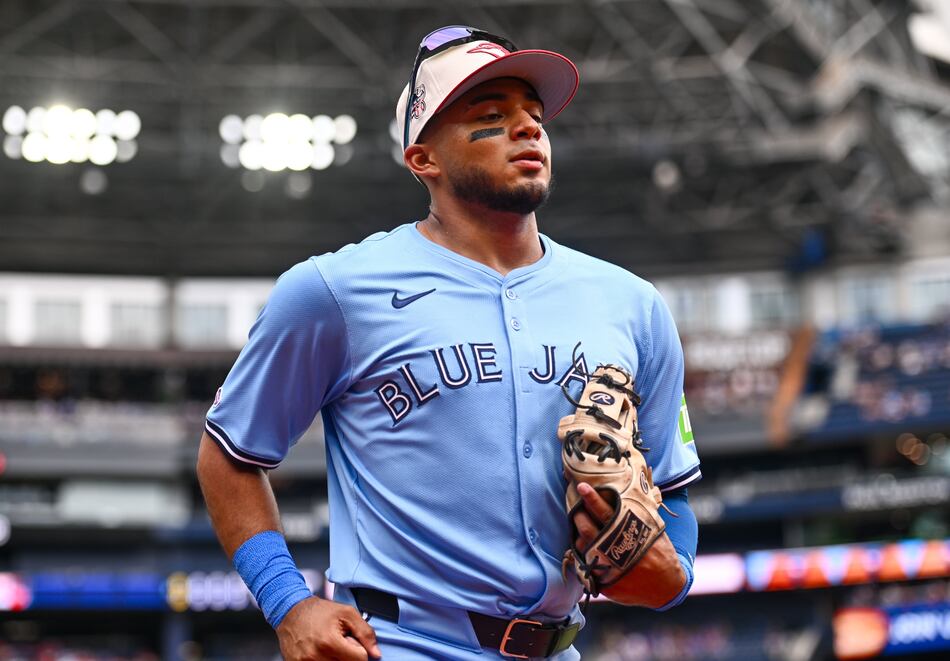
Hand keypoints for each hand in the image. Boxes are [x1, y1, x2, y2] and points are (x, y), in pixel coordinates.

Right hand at [276, 596, 381, 660]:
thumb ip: (365, 633)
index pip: (359, 659)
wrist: (291, 612)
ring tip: (330, 647)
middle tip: (340, 644)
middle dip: (348, 656)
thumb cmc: (319, 611)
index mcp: (330, 642)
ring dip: (336, 659)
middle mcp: (316, 656)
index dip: (360, 651)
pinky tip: (320, 652)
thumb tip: (376, 653)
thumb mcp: (347, 613)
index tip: (353, 643)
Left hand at [573, 482, 684, 607]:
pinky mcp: (602, 581)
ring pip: (582, 546)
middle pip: (587, 528)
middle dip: (578, 516)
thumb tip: (633, 485)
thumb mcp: (652, 529)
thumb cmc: (659, 551)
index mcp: (627, 532)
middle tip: (576, 508)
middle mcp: (615, 549)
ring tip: (582, 528)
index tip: (582, 487)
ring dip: (578, 535)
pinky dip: (583, 554)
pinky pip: (584, 564)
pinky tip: (588, 548)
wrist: (665, 585)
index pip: (605, 511)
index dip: (592, 498)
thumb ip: (638, 511)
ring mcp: (607, 567)